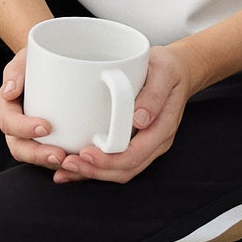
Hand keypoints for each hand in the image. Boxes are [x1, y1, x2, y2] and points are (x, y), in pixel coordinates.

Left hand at [0, 42, 199, 184]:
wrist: (177, 70)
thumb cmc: (168, 69)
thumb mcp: (164, 72)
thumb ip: (154, 95)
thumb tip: (139, 119)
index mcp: (162, 128)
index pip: (135, 154)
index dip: (109, 160)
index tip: (85, 152)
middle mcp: (153, 142)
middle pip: (124, 169)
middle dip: (94, 171)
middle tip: (66, 164)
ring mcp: (144, 145)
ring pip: (118, 170)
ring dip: (91, 173)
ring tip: (64, 169)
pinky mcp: (133, 141)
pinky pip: (115, 161)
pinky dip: (94, 166)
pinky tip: (74, 165)